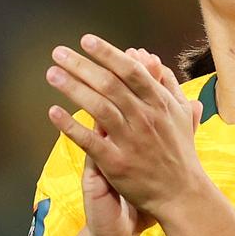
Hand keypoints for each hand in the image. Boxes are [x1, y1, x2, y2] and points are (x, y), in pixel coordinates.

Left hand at [46, 35, 205, 226]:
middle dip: (82, 65)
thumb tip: (154, 61)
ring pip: (98, 107)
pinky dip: (70, 125)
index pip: (131, 70)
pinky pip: (89, 140)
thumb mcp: (182, 115)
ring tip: (52, 74)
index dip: (108, 54)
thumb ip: (168, 86)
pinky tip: (53, 112)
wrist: (182, 194)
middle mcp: (145, 118)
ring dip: (72, 88)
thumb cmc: (181, 153)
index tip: (87, 41)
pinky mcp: (117, 162)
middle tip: (58, 52)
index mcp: (160, 103)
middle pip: (110, 84)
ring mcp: (131, 140)